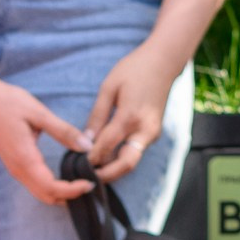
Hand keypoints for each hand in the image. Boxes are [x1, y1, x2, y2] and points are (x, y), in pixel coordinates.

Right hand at [0, 72, 95, 205]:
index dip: (72, 190)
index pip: (51, 187)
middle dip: (69, 197)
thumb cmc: (9, 103)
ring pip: (40, 193)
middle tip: (90, 185)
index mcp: (25, 158)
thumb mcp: (40, 113)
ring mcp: (15, 168)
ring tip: (81, 183)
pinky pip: (35, 184)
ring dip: (61, 194)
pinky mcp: (15, 165)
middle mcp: (18, 169)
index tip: (90, 183)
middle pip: (46, 196)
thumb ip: (64, 132)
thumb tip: (87, 146)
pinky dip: (52, 187)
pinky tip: (66, 177)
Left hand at [85, 42, 178, 183]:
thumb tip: (85, 140)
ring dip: (113, 169)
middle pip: (126, 164)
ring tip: (92, 170)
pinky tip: (104, 158)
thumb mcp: (108, 88)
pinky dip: (120, 158)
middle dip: (106, 175)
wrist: (164, 62)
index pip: (106, 146)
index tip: (75, 164)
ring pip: (132, 161)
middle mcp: (145, 129)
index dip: (90, 158)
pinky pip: (136, 152)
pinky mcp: (154, 133)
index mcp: (131, 116)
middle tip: (87, 178)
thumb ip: (97, 116)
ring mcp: (153, 133)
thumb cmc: (133, 70)